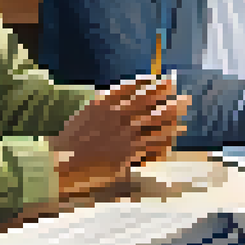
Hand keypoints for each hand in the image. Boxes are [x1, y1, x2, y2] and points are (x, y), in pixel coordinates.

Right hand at [49, 76, 190, 196]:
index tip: (167, 80)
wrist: (59, 164)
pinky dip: (166, 137)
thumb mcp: (85, 114)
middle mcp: (116, 114)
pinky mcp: (128, 151)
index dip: (153, 83)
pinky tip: (175, 134)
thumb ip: (105, 103)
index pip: (135, 88)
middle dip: (169, 96)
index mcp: (104, 103)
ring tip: (184, 112)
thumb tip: (120, 95)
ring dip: (172, 115)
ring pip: (155, 121)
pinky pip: (153, 142)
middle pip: (149, 101)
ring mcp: (123, 133)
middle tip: (184, 96)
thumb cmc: (69, 140)